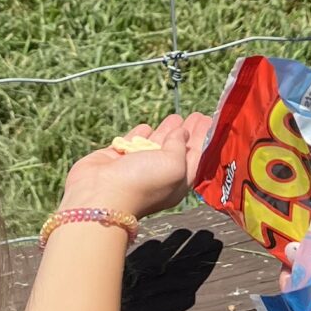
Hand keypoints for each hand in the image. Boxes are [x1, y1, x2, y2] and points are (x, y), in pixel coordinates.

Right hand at [60, 113, 210, 223]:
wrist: (101, 194)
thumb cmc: (143, 183)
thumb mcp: (173, 165)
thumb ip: (179, 146)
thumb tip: (180, 132)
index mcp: (178, 180)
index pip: (195, 156)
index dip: (202, 138)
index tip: (208, 120)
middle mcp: (159, 174)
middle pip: (178, 149)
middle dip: (187, 133)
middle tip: (196, 116)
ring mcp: (137, 165)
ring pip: (156, 144)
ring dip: (166, 130)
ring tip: (176, 117)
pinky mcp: (117, 159)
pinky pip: (132, 142)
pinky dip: (140, 134)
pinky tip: (146, 126)